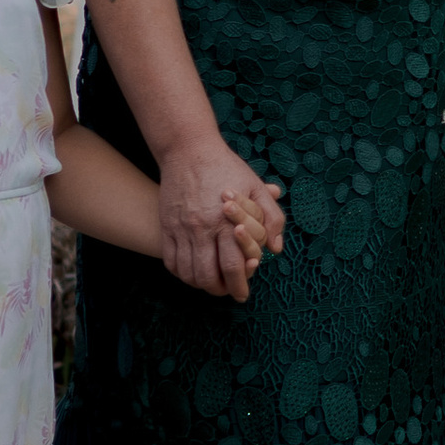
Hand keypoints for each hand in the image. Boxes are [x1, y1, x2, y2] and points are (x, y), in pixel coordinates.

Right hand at [156, 134, 286, 298]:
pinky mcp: (167, 227)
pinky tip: (193, 271)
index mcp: (227, 221)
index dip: (240, 286)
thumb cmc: (227, 169)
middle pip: (208, 276)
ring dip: (201, 284)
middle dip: (221, 290)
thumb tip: (276, 248)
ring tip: (212, 283)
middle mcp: (202, 228)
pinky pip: (171, 262)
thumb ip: (272, 217)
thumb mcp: (256, 187)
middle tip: (229, 292)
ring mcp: (181, 229)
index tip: (244, 294)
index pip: (233, 266)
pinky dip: (182, 274)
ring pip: (188, 273)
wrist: (189, 151)